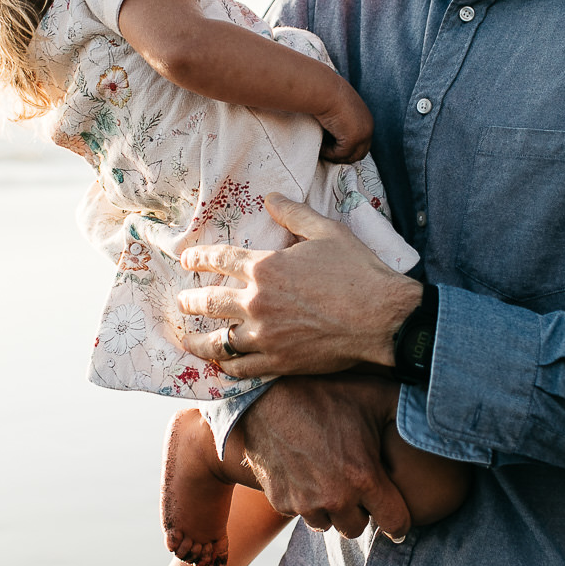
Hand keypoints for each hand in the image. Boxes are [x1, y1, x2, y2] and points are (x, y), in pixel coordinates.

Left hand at [176, 194, 421, 377]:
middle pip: (208, 302)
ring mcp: (265, 335)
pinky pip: (241, 368)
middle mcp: (257, 302)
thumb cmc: (358, 273)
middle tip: (181, 302)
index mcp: (266, 268)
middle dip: (189, 301)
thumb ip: (294, 214)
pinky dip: (227, 366)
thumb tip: (270, 197)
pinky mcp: (279, 362)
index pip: (219, 259)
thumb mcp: (328, 231)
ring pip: (218, 341)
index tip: (186, 259)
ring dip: (197, 340)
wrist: (383, 319)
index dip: (198, 258)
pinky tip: (221, 364)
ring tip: (187, 340)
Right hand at [237, 376, 409, 540]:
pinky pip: (300, 513)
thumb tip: (443, 414)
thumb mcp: (374, 396)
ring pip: (327, 523)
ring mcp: (304, 502)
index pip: (396, 524)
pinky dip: (305, 500)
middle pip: (357, 528)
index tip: (398, 517)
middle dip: (361, 511)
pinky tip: (307, 475)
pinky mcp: (280, 500)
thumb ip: (409, 410)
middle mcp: (335, 497)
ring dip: (332, 509)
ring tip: (332, 481)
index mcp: (364, 478)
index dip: (400, 522)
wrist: (268, 395)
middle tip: (358, 488)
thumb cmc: (326, 394)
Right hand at [315, 81, 372, 162]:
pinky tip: (320, 145)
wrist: (325, 90)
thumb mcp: (336, 109)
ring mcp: (363, 134)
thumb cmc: (326, 95)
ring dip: (335, 156)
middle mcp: (368, 127)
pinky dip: (328, 153)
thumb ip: (339, 120)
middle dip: (343, 156)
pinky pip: (339, 154)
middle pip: (360, 153)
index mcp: (366, 119)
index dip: (347, 148)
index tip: (332, 148)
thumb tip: (329, 131)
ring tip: (321, 148)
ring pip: (350, 157)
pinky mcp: (353, 139)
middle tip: (327, 153)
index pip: (362, 143)